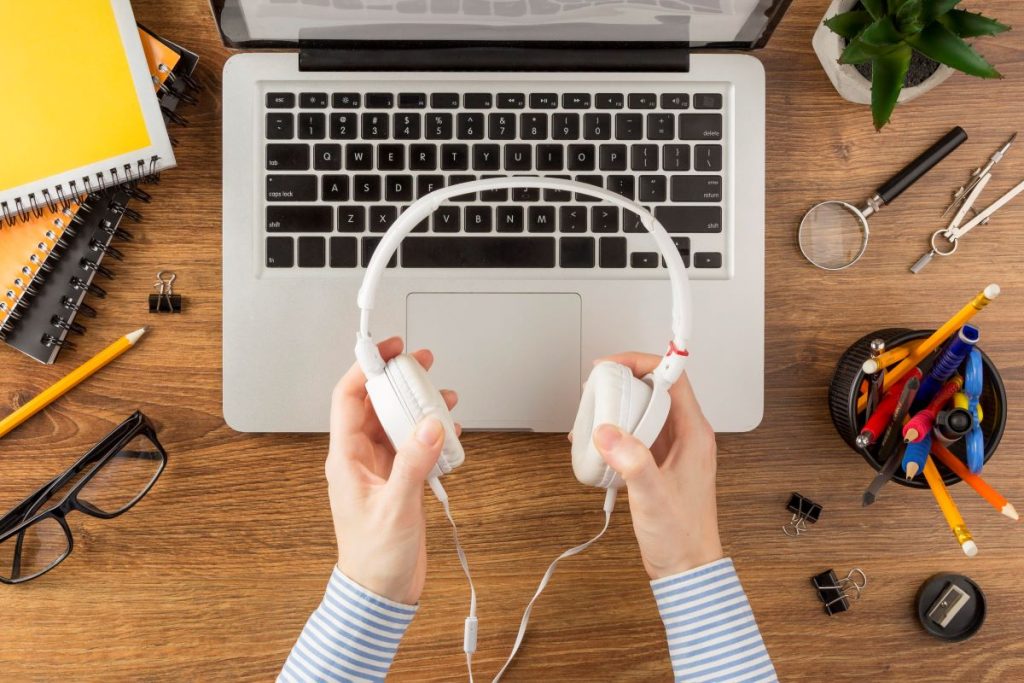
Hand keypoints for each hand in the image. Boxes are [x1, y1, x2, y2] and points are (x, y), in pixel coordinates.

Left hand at [326, 337, 458, 603]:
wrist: (382, 593)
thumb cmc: (375, 558)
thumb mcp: (395, 507)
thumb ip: (413, 463)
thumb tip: (430, 425)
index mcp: (345, 459)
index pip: (349, 398)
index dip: (366, 368)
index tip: (388, 350)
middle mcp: (360, 458)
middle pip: (376, 404)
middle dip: (399, 380)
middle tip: (422, 363)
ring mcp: (380, 468)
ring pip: (397, 422)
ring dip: (419, 407)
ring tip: (444, 397)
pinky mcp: (399, 480)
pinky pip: (414, 445)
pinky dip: (432, 435)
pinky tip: (449, 434)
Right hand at [592, 353, 721, 578]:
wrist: (687, 569)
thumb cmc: (682, 536)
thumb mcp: (653, 496)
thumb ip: (631, 461)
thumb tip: (607, 431)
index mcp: (694, 435)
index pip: (673, 379)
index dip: (643, 364)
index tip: (615, 365)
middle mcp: (686, 438)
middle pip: (655, 391)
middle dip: (623, 384)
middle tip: (597, 389)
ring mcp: (672, 451)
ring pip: (644, 412)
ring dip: (617, 409)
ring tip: (592, 416)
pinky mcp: (659, 465)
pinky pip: (636, 436)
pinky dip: (615, 434)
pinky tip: (597, 446)